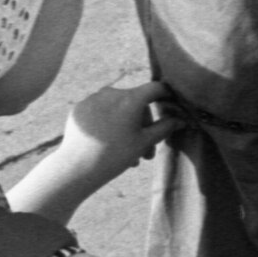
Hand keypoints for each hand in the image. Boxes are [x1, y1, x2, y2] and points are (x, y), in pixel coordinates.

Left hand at [51, 80, 182, 188]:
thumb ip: (165, 127)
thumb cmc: (115, 156)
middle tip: (147, 151)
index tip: (172, 105)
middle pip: (136, 102)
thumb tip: (181, 120)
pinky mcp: (79, 108)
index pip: (156, 88)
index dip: (167, 96)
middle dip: (144, 124)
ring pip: (118, 108)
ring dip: (126, 126)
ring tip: (128, 153)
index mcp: (130, 98)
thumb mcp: (144, 142)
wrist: (76, 168)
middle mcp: (111, 93)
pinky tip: (108, 143)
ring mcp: (92, 99)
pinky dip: (108, 123)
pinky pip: (100, 111)